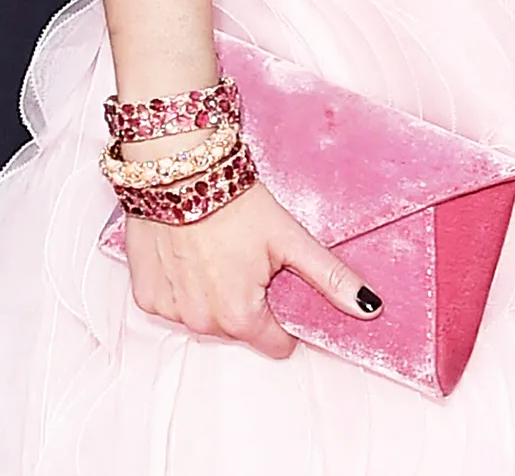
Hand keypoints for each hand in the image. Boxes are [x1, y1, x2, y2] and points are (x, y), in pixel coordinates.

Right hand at [124, 181, 379, 356]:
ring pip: (206, 317)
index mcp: (239, 316)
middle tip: (250, 256)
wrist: (179, 170)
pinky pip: (174, 303)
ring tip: (220, 250)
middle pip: (239, 328)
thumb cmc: (235, 202)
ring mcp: (170, 311)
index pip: (275, 343)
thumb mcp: (290, 238)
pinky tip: (192, 252)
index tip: (281, 283)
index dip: (285, 316)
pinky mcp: (146, 295)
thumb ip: (329, 277)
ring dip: (215, 293)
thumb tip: (369, 307)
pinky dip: (184, 284)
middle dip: (249, 300)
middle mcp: (201, 323)